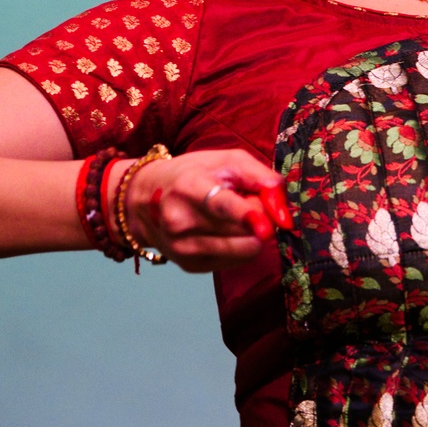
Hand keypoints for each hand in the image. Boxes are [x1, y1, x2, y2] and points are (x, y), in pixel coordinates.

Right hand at [119, 146, 291, 272]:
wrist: (144, 199)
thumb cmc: (193, 174)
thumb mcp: (227, 160)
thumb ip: (261, 178)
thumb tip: (283, 214)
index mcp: (189, 187)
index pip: (221, 205)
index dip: (247, 217)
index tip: (265, 229)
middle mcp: (181, 221)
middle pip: (242, 230)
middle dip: (259, 217)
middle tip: (245, 200)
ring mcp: (182, 248)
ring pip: (243, 250)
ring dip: (251, 233)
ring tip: (232, 216)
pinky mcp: (189, 266)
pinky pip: (236, 261)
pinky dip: (240, 246)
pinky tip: (222, 230)